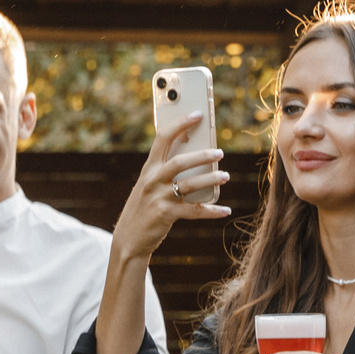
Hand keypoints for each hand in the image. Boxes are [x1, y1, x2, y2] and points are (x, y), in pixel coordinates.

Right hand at [108, 109, 232, 265]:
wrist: (129, 238)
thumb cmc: (144, 207)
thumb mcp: (150, 185)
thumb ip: (167, 172)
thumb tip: (198, 157)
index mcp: (149, 168)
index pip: (164, 138)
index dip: (181, 124)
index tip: (198, 114)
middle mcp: (152, 179)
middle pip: (180, 161)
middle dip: (202, 155)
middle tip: (220, 153)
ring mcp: (159, 197)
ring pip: (189, 185)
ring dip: (210, 180)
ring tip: (225, 177)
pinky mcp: (166, 215)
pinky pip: (194, 211)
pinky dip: (211, 211)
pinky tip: (225, 210)